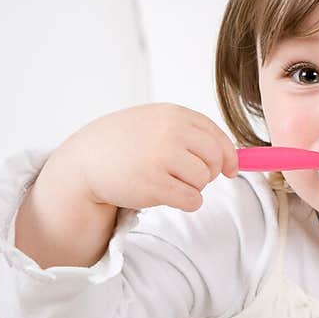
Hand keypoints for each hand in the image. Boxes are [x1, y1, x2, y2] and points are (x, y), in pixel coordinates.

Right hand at [54, 103, 238, 212]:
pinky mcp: (156, 185)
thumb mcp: (156, 123)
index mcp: (174, 115)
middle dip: (207, 173)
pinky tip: (166, 194)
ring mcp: (163, 158)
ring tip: (168, 181)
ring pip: (203, 180)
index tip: (229, 170)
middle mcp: (171, 132)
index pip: (217, 137)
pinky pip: (192, 200)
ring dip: (192, 187)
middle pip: (214, 159)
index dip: (228, 156)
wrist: (86, 160)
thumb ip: (189, 133)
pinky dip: (186, 202)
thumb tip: (232, 158)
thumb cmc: (124, 143)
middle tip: (187, 177)